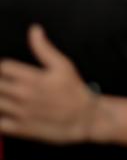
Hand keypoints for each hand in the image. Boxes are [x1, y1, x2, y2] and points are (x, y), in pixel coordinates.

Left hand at [0, 25, 98, 143]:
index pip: (4, 67)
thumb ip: (44, 47)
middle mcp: (24, 95)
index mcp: (33, 78)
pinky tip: (4, 111)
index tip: (7, 70)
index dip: (3, 67)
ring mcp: (21, 113)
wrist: (85, 118)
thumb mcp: (64, 64)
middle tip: (5, 83)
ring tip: (5, 94)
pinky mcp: (20, 129)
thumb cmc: (75, 91)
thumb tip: (34, 30)